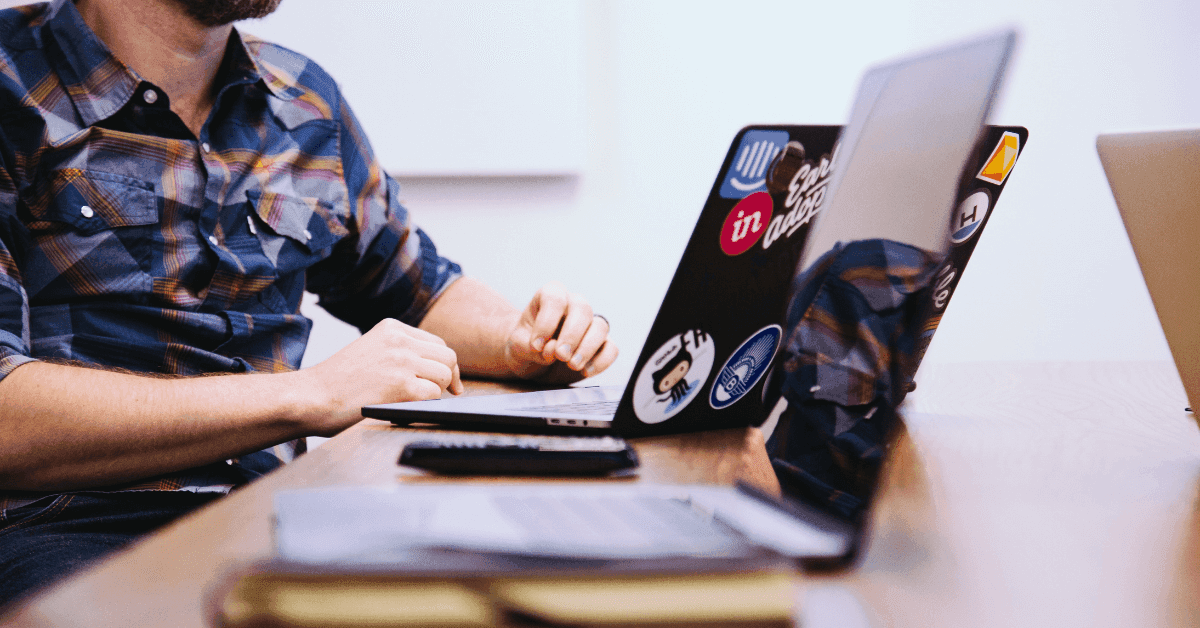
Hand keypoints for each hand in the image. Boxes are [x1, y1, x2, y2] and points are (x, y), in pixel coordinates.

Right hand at [299, 318, 461, 432]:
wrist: (311, 396)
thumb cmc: (337, 382)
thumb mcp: (370, 350)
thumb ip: (399, 352)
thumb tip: (435, 368)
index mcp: (392, 328)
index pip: (437, 343)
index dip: (444, 364)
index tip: (447, 381)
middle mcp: (399, 340)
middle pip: (447, 356)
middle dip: (448, 378)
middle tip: (446, 394)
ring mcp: (401, 361)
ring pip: (444, 375)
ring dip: (436, 392)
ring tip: (415, 401)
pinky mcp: (402, 386)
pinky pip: (434, 395)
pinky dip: (426, 405)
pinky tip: (408, 408)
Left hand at [503, 282, 618, 382]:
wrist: (532, 361)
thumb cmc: (525, 345)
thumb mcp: (517, 344)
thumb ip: (530, 346)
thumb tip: (554, 349)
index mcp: (551, 295)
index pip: (554, 298)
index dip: (546, 322)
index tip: (536, 345)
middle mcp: (574, 304)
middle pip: (582, 309)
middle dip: (572, 334)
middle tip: (561, 356)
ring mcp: (590, 324)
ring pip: (600, 327)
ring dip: (587, 348)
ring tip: (572, 365)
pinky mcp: (601, 344)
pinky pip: (611, 349)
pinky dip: (601, 361)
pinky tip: (585, 372)